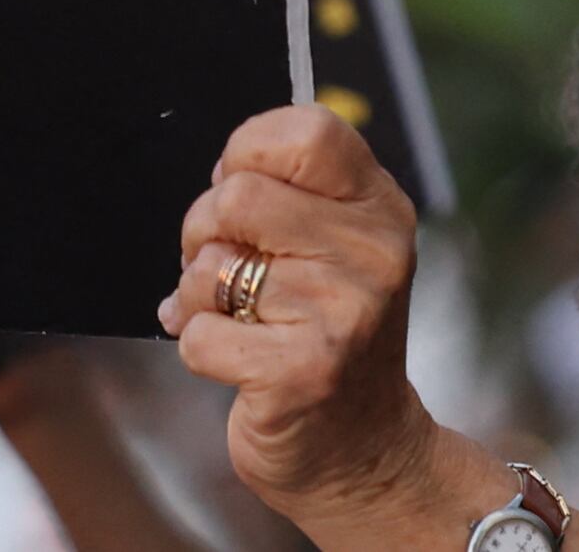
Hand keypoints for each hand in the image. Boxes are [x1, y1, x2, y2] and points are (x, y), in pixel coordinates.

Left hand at [163, 107, 487, 537]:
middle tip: (225, 265)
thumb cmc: (329, 335)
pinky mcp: (302, 370)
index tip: (239, 186)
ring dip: (198, 298)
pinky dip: (199, 348)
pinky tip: (235, 360)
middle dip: (204, 231)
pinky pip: (199, 335)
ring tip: (233, 317)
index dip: (248, 150)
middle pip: (239, 193)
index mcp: (380, 207)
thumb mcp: (338, 251)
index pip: (309, 130)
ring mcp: (342, 311)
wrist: (362, 448)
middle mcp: (373, 251)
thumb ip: (296, 199)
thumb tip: (225, 168)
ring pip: (210, 267)